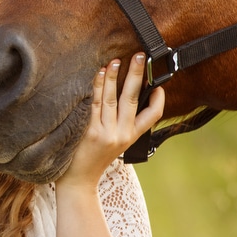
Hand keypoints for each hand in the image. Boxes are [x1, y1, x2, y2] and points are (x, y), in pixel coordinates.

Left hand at [57, 53, 164, 188]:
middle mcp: (122, 134)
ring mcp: (106, 133)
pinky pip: (95, 104)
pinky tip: (100, 73)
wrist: (78, 181)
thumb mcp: (116, 145)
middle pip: (133, 99)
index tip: (159, 84)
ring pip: (113, 98)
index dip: (159, 100)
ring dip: (115, 76)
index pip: (153, 116)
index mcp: (131, 137)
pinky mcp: (90, 131)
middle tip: (140, 56)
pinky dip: (98, 86)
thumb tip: (123, 98)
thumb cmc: (93, 159)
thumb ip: (121, 126)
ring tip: (116, 60)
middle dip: (137, 75)